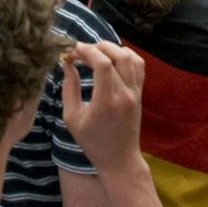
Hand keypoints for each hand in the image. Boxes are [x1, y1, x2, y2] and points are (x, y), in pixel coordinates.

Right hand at [60, 41, 147, 176]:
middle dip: (97, 46)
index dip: (86, 51)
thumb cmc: (92, 142)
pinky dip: (126, 55)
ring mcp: (136, 93)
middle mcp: (125, 94)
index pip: (102, 64)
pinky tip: (112, 58)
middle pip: (117, 55)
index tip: (73, 50)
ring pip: (130, 57)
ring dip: (112, 48)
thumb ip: (69, 89)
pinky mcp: (140, 93)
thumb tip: (67, 63)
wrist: (120, 159)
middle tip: (82, 51)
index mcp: (107, 102)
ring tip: (96, 52)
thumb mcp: (72, 118)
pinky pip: (139, 66)